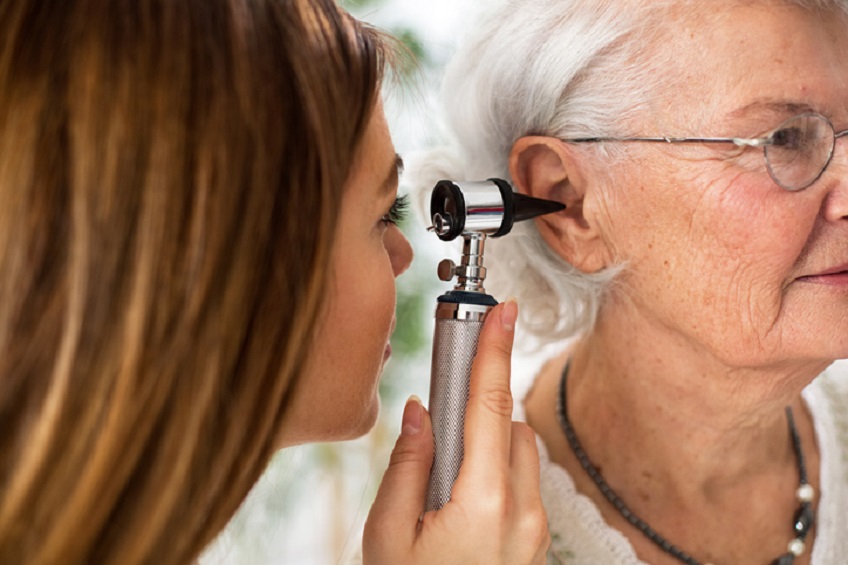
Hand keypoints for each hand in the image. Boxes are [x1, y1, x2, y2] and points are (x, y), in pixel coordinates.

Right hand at [363, 300, 549, 564]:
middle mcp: (523, 509)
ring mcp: (535, 528)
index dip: (494, 350)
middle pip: (507, 423)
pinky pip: (521, 481)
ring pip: (518, 451)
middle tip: (437, 422)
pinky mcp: (535, 540)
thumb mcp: (389, 535)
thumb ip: (407, 464)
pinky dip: (495, 469)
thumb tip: (420, 411)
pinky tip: (459, 497)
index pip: (489, 404)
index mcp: (483, 500)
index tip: (500, 311)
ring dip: (486, 442)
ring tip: (442, 476)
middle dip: (476, 409)